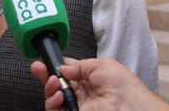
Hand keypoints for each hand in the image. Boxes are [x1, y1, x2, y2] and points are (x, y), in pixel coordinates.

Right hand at [31, 58, 168, 110]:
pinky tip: (58, 95)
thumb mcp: (101, 65)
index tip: (44, 62)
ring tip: (54, 83)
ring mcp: (77, 107)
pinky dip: (52, 103)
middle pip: (56, 85)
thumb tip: (64, 67)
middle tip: (39, 68)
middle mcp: (82, 94)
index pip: (66, 73)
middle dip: (45, 76)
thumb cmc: (123, 86)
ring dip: (49, 89)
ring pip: (53, 99)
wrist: (130, 107)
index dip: (54, 67)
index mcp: (89, 79)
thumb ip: (79, 65)